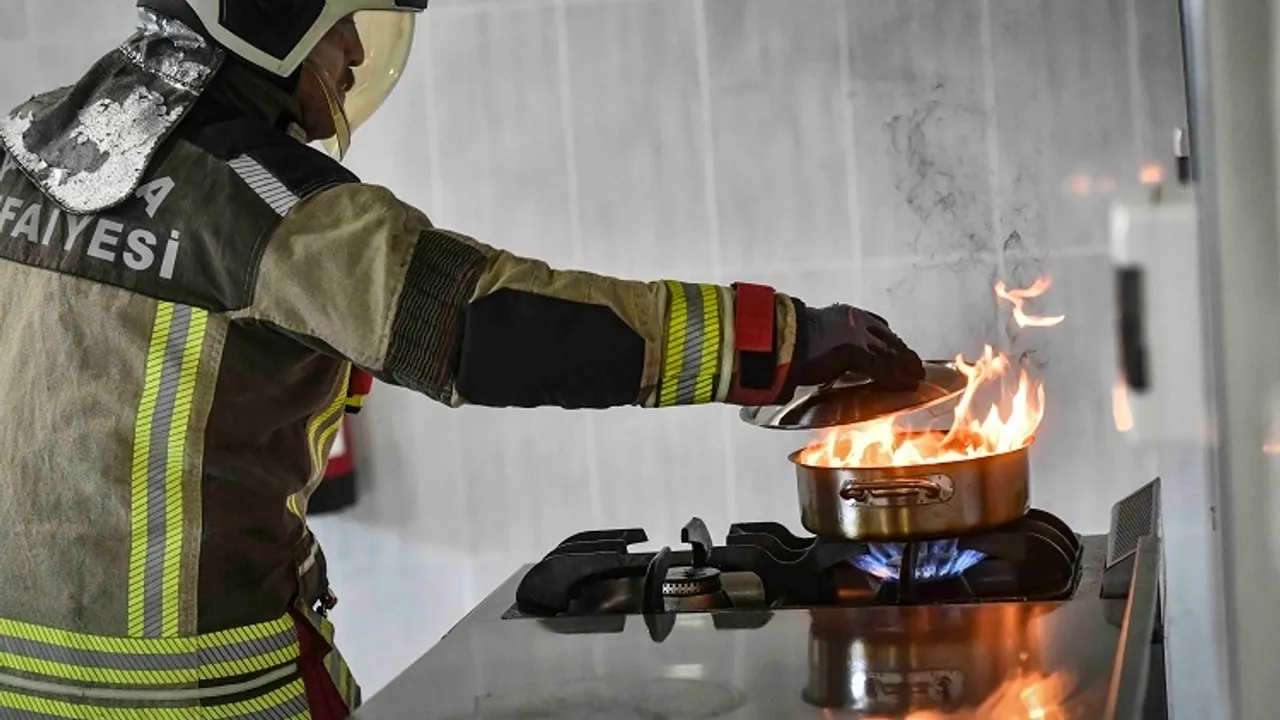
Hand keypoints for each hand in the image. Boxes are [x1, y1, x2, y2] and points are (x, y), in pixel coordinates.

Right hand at [794, 305, 924, 388]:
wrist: (778, 338)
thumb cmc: (787, 340)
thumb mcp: (814, 333)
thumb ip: (827, 341)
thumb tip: (824, 353)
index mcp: (844, 314)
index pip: (877, 325)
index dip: (890, 339)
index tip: (897, 348)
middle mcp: (855, 321)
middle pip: (888, 338)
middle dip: (903, 352)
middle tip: (916, 364)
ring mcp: (856, 336)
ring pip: (890, 352)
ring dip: (907, 366)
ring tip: (918, 375)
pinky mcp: (855, 352)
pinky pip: (882, 368)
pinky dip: (898, 378)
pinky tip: (909, 383)